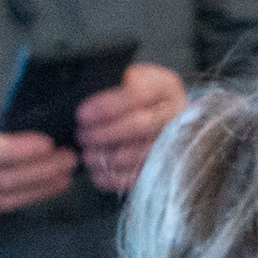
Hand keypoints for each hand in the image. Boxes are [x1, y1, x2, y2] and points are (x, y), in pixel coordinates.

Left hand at [74, 62, 189, 194]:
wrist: (169, 120)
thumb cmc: (146, 98)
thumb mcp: (137, 78)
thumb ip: (120, 83)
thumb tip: (92, 101)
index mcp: (167, 89)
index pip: (137, 95)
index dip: (106, 107)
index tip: (82, 114)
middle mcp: (176, 117)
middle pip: (138, 126)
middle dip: (103, 133)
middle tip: (81, 136)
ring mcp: (173, 145)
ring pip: (136, 155)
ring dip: (104, 157)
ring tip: (87, 154)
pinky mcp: (163, 171)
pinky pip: (136, 178)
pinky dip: (112, 177)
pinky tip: (98, 171)